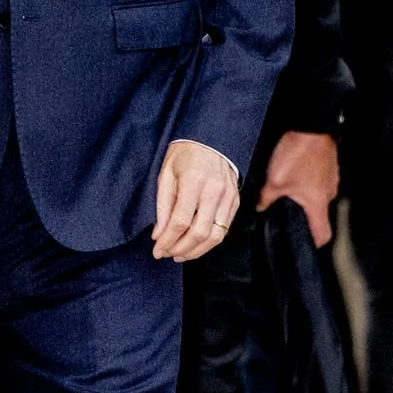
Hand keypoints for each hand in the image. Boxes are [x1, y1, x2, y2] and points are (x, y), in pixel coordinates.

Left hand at [153, 140, 239, 262]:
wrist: (210, 139)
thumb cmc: (184, 154)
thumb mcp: (166, 175)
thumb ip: (162, 206)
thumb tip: (158, 235)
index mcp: (193, 181)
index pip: (180, 222)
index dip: (167, 241)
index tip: (157, 250)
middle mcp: (214, 191)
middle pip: (199, 233)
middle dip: (180, 249)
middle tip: (167, 254)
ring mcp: (228, 196)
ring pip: (215, 236)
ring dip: (196, 251)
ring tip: (180, 254)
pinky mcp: (235, 201)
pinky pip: (225, 229)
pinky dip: (210, 241)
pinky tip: (196, 244)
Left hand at [257, 130, 338, 248]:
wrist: (312, 125)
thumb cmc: (297, 153)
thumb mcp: (274, 181)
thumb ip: (266, 199)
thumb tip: (260, 208)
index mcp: (318, 204)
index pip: (323, 235)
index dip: (313, 244)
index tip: (302, 247)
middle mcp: (329, 195)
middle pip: (319, 218)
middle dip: (304, 221)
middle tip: (286, 220)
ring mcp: (330, 181)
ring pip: (318, 200)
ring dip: (304, 202)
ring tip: (287, 199)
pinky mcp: (328, 169)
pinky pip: (318, 185)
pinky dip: (308, 187)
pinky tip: (294, 181)